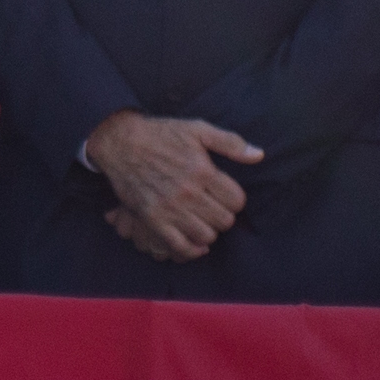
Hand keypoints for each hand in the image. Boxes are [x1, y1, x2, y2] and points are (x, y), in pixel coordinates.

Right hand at [84, 112, 262, 260]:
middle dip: (222, 215)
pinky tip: (194, 242)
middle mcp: (188, 192)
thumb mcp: (197, 129)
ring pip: (206, 236)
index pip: (237, 201)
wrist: (120, 143)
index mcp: (202, 170)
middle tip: (213, 208)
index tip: (224, 196)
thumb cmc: (160, 134)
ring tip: (201, 221)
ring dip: (208, 231)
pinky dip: (191, 249)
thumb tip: (259, 155)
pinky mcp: (153, 219)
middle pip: (224, 221)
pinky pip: (180, 246)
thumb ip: (230, 142)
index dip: (235, 200)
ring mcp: (170, 208)